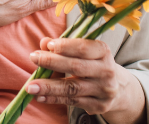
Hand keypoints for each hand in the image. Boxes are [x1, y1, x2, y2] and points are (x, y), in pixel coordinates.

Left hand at [26, 38, 144, 120]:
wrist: (118, 88)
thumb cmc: (93, 64)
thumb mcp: (84, 52)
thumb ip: (64, 46)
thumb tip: (44, 43)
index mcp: (103, 52)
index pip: (83, 48)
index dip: (65, 46)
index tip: (48, 45)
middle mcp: (106, 71)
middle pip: (76, 67)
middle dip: (52, 62)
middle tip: (33, 58)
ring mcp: (103, 90)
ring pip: (72, 88)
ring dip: (48, 87)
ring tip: (30, 86)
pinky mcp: (98, 105)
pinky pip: (72, 102)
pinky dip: (54, 99)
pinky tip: (39, 97)